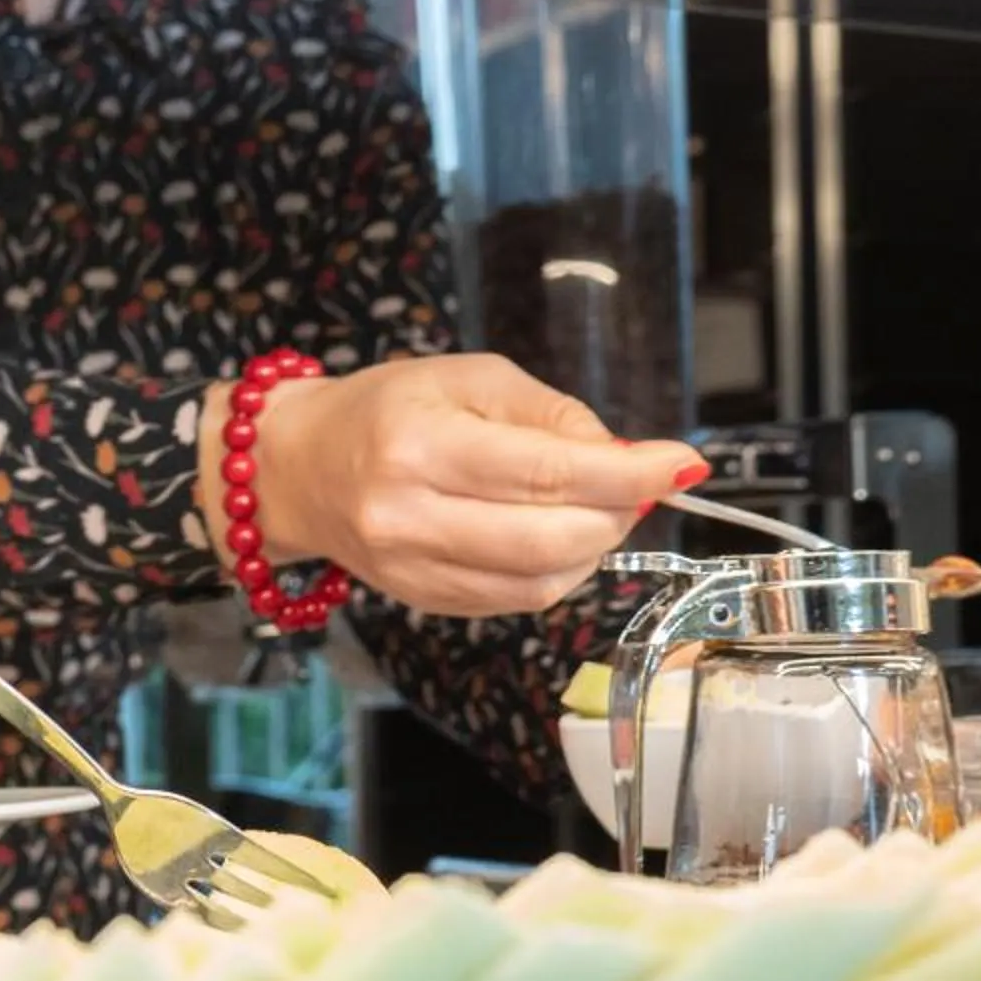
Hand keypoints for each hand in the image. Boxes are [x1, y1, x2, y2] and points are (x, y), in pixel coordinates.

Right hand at [219, 353, 701, 616]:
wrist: (298, 468)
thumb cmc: (386, 409)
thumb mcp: (468, 378)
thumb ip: (551, 415)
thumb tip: (628, 460)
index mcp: (420, 446)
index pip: (548, 473)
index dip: (630, 474)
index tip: (682, 463)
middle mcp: (410, 516)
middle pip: (551, 539)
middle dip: (617, 514)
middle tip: (637, 485)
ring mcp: (413, 569)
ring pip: (541, 583)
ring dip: (592, 547)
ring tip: (594, 508)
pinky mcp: (422, 600)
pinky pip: (516, 601)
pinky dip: (557, 572)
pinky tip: (555, 536)